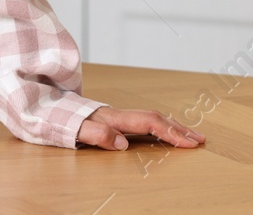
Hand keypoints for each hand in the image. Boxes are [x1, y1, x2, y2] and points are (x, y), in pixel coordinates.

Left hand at [76, 106, 204, 150]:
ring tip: (192, 137)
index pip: (150, 123)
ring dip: (174, 127)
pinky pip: (145, 123)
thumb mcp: (77, 130)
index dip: (170, 132)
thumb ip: (98, 135)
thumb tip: (123, 143)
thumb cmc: (64, 122)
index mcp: (114, 118)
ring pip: (153, 118)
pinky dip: (161, 127)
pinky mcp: (117, 121)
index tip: (189, 143)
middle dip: (180, 129)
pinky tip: (168, 133)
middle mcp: (120, 115)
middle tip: (201, 140)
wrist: (51, 110)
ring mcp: (120, 117)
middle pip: (156, 118)